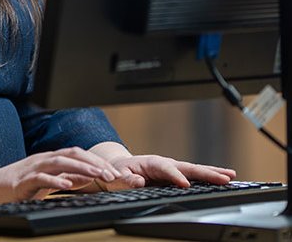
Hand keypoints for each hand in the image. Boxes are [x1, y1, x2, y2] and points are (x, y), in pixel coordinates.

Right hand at [0, 147, 123, 203]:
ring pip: (59, 161)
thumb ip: (65, 178)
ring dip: (80, 167)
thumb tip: (88, 178)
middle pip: (72, 154)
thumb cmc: (17, 186)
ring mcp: (32, 167)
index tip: (114, 172)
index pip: (77, 154)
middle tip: (112, 174)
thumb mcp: (45, 181)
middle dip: (93, 162)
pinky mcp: (22, 180)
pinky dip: (55, 178)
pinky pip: (41, 177)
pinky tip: (67, 183)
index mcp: (49, 159)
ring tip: (97, 175)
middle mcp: (42, 159)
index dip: (96, 161)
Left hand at [99, 154, 236, 190]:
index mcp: (151, 162)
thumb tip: (138, 181)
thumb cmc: (119, 172)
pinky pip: (194, 176)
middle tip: (223, 178)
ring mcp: (173, 169)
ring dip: (212, 173)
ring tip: (230, 176)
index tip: (185, 184)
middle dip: (205, 172)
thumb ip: (126, 179)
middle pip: (187, 167)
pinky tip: (223, 180)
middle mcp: (165, 163)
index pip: (166, 169)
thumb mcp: (117, 176)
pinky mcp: (177, 175)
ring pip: (194, 170)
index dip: (175, 176)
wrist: (120, 167)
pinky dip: (209, 178)